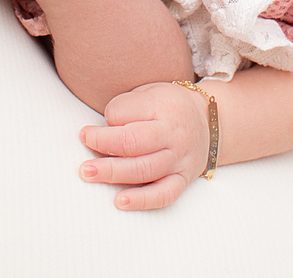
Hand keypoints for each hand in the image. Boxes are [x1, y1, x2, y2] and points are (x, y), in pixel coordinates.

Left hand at [78, 81, 211, 209]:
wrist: (210, 121)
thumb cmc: (169, 105)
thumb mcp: (150, 91)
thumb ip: (128, 106)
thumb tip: (102, 130)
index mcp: (163, 105)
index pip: (125, 112)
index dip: (107, 117)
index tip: (98, 122)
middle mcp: (173, 133)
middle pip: (132, 143)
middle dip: (102, 145)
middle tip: (83, 143)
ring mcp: (179, 158)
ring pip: (143, 170)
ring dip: (112, 173)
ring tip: (88, 173)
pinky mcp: (183, 179)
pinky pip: (163, 194)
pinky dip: (141, 200)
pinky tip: (120, 201)